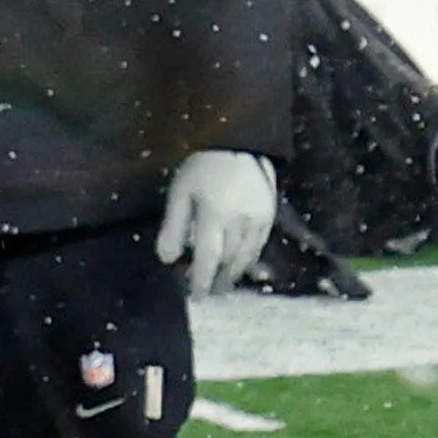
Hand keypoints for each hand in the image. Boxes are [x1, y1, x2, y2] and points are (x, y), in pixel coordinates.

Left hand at [156, 148, 277, 297]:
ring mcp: (259, 218)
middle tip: (208, 293)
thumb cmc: (202, 166)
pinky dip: (249, 259)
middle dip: (217, 280)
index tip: (195, 297)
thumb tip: (167, 260)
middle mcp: (240, 221)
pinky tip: (240, 264)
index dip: (202, 280)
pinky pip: (260, 245)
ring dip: (234, 273)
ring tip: (223, 284)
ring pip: (247, 256)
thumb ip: (174, 227)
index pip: (208, 258)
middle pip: (229, 261)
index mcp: (215, 214)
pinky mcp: (270, 214)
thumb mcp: (180, 192)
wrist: (239, 141)